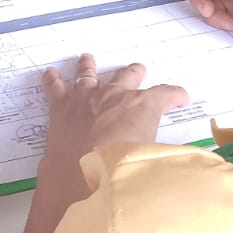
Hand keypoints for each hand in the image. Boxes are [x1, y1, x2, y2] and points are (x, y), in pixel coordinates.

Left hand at [35, 55, 188, 199]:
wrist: (82, 174)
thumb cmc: (124, 169)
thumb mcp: (156, 159)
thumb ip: (165, 152)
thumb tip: (174, 158)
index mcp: (141, 106)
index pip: (166, 95)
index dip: (176, 96)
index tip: (181, 98)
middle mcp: (114, 95)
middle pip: (127, 76)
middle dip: (135, 73)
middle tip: (139, 69)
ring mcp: (85, 98)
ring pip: (88, 74)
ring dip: (90, 66)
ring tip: (88, 58)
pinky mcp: (62, 108)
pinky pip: (55, 88)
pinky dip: (52, 80)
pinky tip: (50, 73)